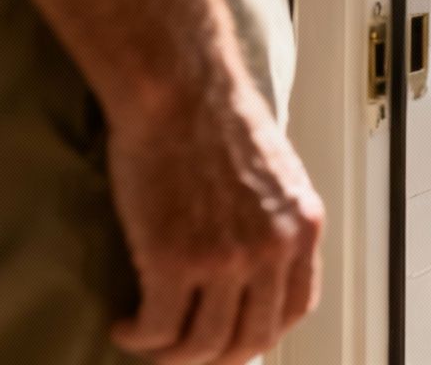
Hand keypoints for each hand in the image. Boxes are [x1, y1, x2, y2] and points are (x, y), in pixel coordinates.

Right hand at [107, 80, 325, 364]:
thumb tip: (255, 266)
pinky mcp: (176, 260)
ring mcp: (227, 258)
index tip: (232, 339)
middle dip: (214, 356)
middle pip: (250, 337)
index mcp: (304, 227)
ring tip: (147, 339)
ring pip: (202, 343)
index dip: (259, 334)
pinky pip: (159, 328)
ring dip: (170, 354)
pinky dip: (139, 337)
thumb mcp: (275, 175)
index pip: (295, 308)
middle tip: (182, 351)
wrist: (180, 91)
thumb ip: (274, 222)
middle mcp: (274, 249)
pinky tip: (126, 325)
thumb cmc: (216, 121)